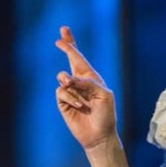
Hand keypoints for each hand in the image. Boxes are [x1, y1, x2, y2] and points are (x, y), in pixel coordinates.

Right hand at [55, 26, 116, 149]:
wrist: (99, 134)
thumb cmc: (106, 114)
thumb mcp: (104, 95)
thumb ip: (89, 83)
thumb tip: (69, 79)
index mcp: (92, 77)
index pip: (80, 58)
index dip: (71, 45)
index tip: (63, 32)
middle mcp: (80, 82)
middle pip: (70, 60)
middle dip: (66, 46)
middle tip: (60, 37)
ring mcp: (71, 91)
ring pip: (63, 78)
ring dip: (71, 85)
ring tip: (80, 98)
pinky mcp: (63, 102)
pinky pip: (61, 92)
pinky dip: (71, 98)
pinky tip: (80, 106)